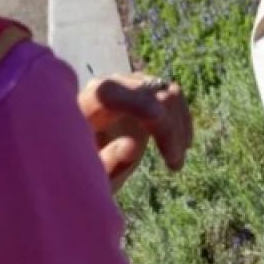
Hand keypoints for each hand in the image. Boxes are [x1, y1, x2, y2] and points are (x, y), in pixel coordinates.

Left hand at [78, 73, 192, 192]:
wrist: (79, 161)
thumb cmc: (80, 172)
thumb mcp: (89, 175)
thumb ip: (106, 162)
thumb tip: (132, 145)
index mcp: (82, 107)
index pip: (109, 93)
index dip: (136, 103)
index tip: (159, 122)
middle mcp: (106, 89)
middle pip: (146, 93)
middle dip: (167, 125)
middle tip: (174, 165)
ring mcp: (127, 87)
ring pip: (166, 92)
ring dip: (178, 125)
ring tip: (176, 163)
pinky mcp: (144, 93)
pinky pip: (172, 96)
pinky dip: (181, 120)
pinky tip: (184, 145)